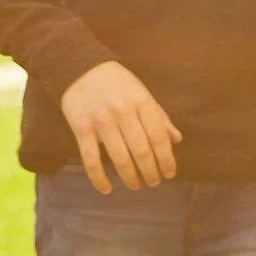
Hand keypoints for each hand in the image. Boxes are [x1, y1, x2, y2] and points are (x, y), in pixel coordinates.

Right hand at [59, 61, 181, 191]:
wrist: (79, 66)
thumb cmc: (116, 82)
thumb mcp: (141, 92)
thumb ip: (159, 116)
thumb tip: (176, 139)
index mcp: (141, 101)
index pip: (158, 136)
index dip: (166, 158)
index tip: (169, 173)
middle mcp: (123, 112)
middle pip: (141, 150)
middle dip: (150, 171)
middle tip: (153, 183)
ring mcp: (101, 121)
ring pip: (119, 157)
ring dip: (130, 176)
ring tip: (135, 185)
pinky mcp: (81, 128)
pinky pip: (91, 159)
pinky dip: (99, 178)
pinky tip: (107, 189)